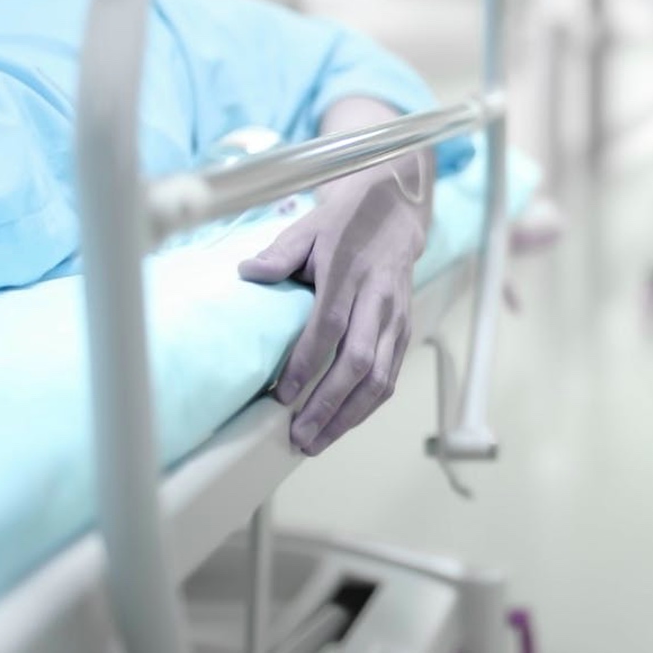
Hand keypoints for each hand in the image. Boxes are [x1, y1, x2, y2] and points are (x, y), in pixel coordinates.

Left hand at [238, 153, 430, 454]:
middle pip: (358, 362)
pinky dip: (367, 407)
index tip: (282, 394)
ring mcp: (397, 317)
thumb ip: (280, 254)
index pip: (329, 325)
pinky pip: (390, 377)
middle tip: (299, 435)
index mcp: (351, 272)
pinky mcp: (405, 330)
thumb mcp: (308, 227)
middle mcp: (379, 299)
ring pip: (380, 378)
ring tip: (317, 442)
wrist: (395, 210)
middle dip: (329, 405)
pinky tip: (342, 424)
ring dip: (349, 416)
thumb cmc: (344, 223)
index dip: (306, 363)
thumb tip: (247, 274)